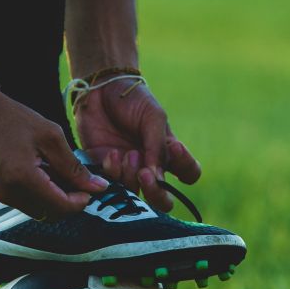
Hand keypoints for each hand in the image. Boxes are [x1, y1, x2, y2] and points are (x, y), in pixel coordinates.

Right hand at [0, 83, 107, 219]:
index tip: (91, 186)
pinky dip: (37, 192)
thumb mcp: (49, 135)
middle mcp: (8, 194)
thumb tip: (98, 187)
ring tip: (57, 169)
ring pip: (37, 210)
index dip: (82, 201)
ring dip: (53, 197)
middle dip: (69, 201)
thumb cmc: (9, 117)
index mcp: (23, 179)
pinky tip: (39, 168)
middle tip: (77, 178)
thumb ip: (73, 166)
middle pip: (50, 214)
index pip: (62, 208)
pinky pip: (23, 201)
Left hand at [74, 77, 200, 211]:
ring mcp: (127, 171)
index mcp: (169, 152)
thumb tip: (157, 177)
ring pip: (135, 194)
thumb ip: (157, 146)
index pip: (189, 173)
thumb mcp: (153, 117)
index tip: (175, 148)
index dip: (186, 168)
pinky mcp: (103, 170)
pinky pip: (110, 184)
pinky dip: (112, 172)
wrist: (100, 89)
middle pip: (162, 200)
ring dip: (132, 177)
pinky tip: (110, 154)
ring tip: (128, 154)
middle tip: (145, 174)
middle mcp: (150, 167)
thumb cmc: (133, 100)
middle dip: (156, 192)